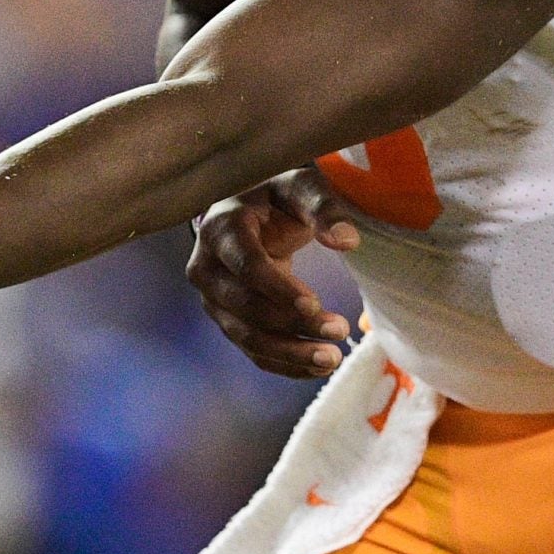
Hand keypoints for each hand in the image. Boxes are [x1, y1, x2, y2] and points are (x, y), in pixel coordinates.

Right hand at [187, 167, 361, 378]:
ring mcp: (212, 297)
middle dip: (292, 324)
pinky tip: (316, 367)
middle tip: (340, 330)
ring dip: (289, 352)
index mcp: (221, 228)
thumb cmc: (277, 197)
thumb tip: (347, 241)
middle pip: (244, 305)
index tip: (315, 303)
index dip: (277, 288)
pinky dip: (283, 364)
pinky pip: (251, 349)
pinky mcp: (225, 318)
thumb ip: (323, 207)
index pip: (245, 265)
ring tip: (333, 358)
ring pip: (245, 335)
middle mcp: (205, 266)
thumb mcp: (300, 187)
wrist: (250, 212)